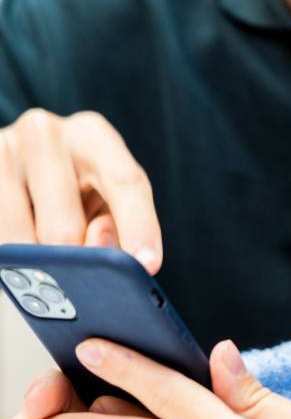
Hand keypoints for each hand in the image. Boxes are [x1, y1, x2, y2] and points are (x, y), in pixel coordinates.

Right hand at [0, 109, 161, 271]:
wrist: (22, 158)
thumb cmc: (74, 183)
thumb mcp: (106, 194)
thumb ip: (118, 220)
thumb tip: (98, 246)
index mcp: (92, 134)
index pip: (125, 182)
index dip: (139, 227)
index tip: (148, 265)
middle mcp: (45, 134)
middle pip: (65, 225)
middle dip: (75, 263)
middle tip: (80, 284)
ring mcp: (2, 151)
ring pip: (19, 238)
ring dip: (35, 265)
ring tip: (45, 271)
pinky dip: (9, 258)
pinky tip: (19, 260)